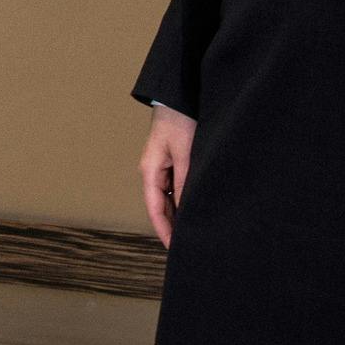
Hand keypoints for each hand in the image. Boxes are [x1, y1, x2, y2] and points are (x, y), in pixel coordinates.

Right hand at [138, 104, 194, 245]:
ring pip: (168, 198)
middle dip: (172, 226)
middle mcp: (152, 171)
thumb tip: (187, 211)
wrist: (179, 95)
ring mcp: (161, 166)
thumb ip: (185, 183)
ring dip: (178, 213)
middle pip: (160, 206)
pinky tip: (194, 207)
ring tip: (193, 230)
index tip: (175, 249)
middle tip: (188, 245)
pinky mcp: (171, 161)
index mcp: (150, 171)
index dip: (165, 231)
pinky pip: (175, 187)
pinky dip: (183, 199)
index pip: (155, 210)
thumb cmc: (180, 120)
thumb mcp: (185, 154)